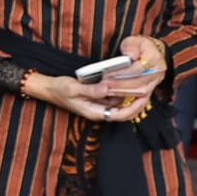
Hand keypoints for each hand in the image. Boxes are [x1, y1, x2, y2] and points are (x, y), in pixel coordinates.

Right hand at [27, 70, 151, 125]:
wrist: (48, 89)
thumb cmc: (59, 90)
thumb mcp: (73, 88)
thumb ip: (91, 90)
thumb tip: (108, 89)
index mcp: (95, 113)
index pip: (122, 115)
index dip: (136, 108)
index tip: (145, 97)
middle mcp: (99, 111)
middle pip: (124, 111)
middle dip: (137, 102)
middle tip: (148, 89)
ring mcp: (98, 104)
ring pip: (120, 102)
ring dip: (130, 94)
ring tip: (140, 82)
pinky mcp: (97, 98)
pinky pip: (113, 96)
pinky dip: (121, 90)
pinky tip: (125, 80)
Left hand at [96, 34, 168, 99]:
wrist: (148, 51)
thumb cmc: (138, 46)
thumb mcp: (132, 41)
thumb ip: (130, 47)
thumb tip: (130, 56)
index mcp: (154, 57)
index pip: (138, 68)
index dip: (122, 73)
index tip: (108, 74)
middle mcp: (158, 71)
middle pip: (140, 83)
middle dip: (120, 85)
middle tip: (104, 85)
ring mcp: (156, 81)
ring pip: (141, 92)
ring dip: (123, 93)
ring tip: (107, 90)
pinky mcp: (152, 88)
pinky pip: (143, 99)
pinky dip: (130, 101)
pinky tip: (117, 100)